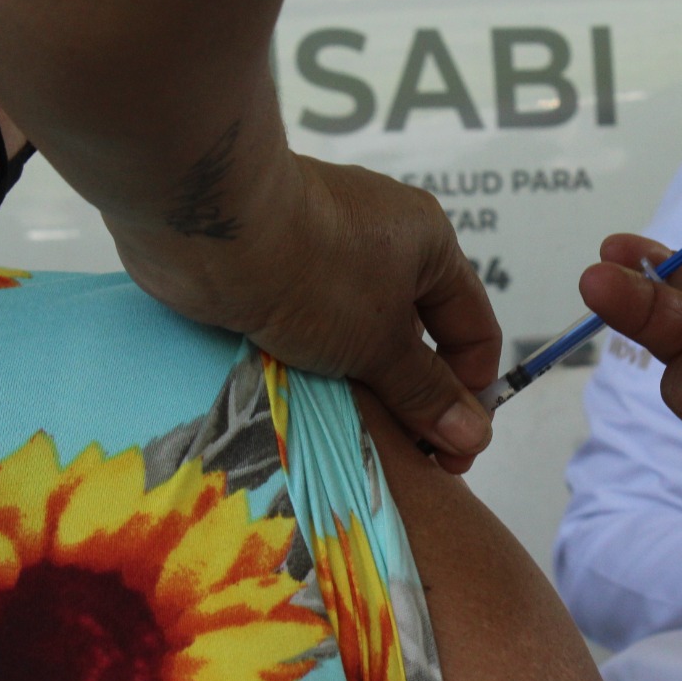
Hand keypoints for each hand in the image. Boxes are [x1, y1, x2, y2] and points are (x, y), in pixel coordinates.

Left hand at [117, 155, 501, 473]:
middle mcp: (386, 241)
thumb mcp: (379, 343)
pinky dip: (318, 364)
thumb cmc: (314, 273)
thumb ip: (426, 393)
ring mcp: (328, 251)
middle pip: (417, 335)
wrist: (206, 224)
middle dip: (413, 397)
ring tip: (350, 435)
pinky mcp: (278, 265)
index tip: (452, 453)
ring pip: (362, 335)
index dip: (472, 393)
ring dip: (363, 385)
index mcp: (430, 245)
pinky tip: (308, 402)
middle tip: (402, 456)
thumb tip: (475, 438)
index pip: (474, 329)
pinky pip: (315, 327)